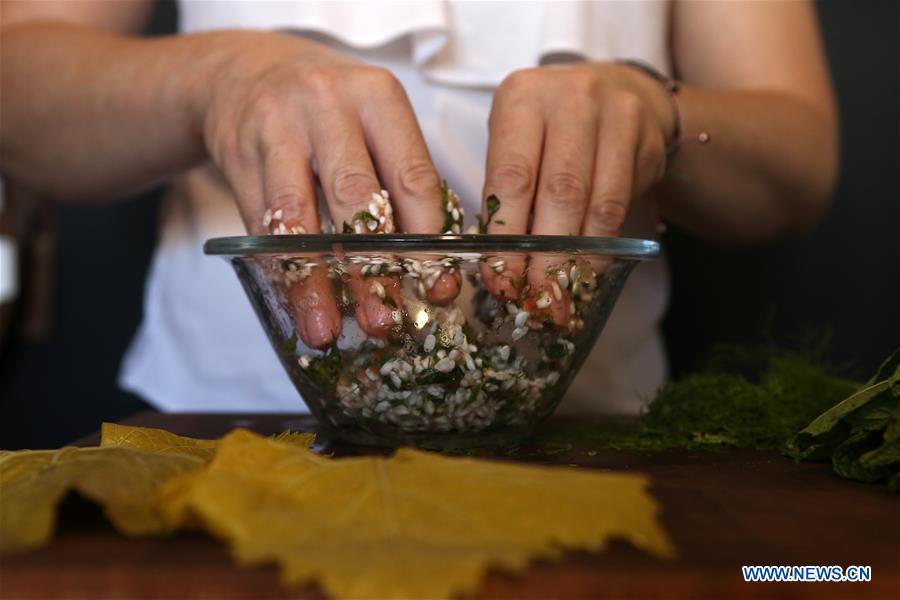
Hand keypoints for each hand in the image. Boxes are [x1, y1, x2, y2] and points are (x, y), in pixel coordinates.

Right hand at [194, 31, 457, 347]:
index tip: (436, 289)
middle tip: (385, 322)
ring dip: (314, 281)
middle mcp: (328, 104)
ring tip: (324, 329)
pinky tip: (293, 305)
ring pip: (300, 216)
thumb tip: (430, 271)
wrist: (244, 72)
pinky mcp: (238, 153)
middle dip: (372, 267)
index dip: (427, 239)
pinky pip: (261, 223)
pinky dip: (279, 269)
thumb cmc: (330, 113)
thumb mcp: (372, 124)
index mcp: (378, 97)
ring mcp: (277, 126)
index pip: (412, 176)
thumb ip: (400, 184)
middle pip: (357, 197)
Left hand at [479, 62, 671, 325]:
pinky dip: (602, 245)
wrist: (621, 91)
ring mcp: (617, 115)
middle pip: (559, 192)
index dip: (507, 235)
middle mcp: (572, 98)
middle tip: (535, 297)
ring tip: (562, 294)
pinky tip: (586, 268)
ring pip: (597, 203)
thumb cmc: (550, 127)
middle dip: (545, 255)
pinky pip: (623, 204)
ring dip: (578, 258)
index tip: (501, 279)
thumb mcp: (515, 140)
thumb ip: (505, 193)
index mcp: (523, 96)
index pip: (512, 176)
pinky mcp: (647, 140)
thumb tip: (499, 266)